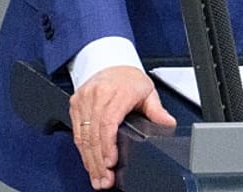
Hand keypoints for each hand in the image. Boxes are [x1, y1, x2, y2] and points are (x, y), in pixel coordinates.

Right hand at [68, 66, 175, 189]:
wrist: (111, 61)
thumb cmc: (128, 78)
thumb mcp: (148, 91)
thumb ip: (157, 110)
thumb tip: (167, 123)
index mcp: (115, 92)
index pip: (107, 122)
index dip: (107, 145)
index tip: (111, 163)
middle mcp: (96, 95)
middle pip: (94, 134)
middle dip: (98, 161)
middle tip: (105, 180)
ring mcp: (83, 99)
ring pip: (83, 136)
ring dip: (89, 160)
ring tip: (98, 178)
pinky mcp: (75, 104)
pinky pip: (77, 132)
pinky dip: (83, 151)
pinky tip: (90, 164)